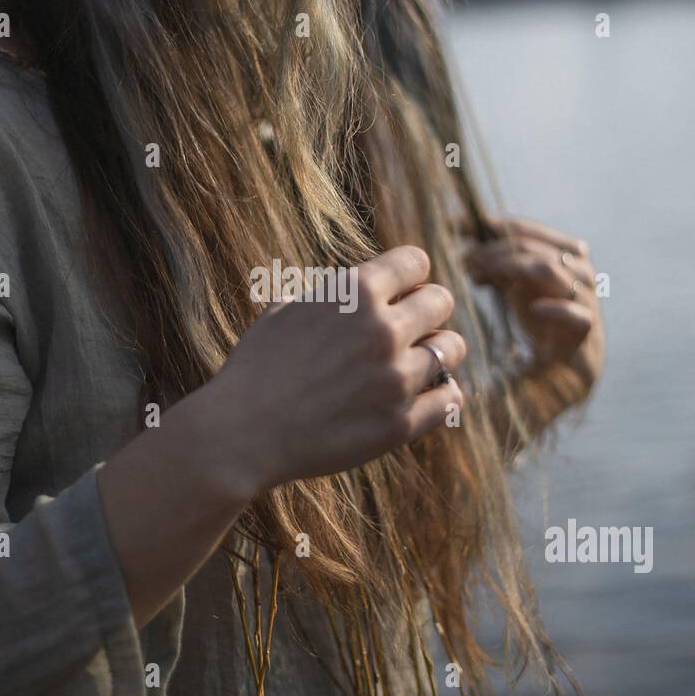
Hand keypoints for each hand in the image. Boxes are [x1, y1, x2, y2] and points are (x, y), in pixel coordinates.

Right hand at [209, 246, 465, 493]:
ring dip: (437, 352)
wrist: (242, 433)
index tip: (400, 293)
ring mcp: (396, 378)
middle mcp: (384, 329)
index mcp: (355, 292)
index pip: (416, 261)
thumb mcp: (285, 310)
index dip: (408, 276)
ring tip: (418, 364)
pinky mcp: (401, 423)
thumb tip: (358, 286)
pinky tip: (424, 396)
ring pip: (452, 348)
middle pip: (441, 301)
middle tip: (411, 329)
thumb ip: (331, 293)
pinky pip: (451, 398)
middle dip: (427, 311)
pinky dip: (441, 394)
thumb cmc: (255, 369)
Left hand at [463, 217, 604, 406]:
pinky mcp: (587, 334)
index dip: (491, 226)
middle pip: (533, 246)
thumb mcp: (513, 291)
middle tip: (465, 260)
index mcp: (559, 257)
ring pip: (552, 270)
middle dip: (494, 249)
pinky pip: (578, 315)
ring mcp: (584, 301)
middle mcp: (575, 273)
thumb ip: (496, 267)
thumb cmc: (538, 328)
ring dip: (512, 267)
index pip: (525, 230)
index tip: (455, 225)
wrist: (565, 374)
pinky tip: (535, 309)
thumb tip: (466, 246)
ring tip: (481, 277)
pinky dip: (557, 308)